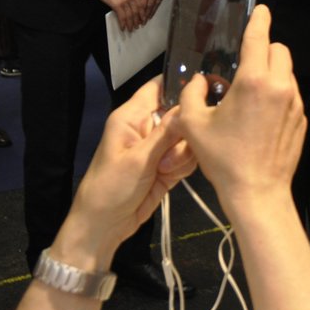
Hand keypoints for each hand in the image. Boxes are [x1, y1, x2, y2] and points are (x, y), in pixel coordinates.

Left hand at [57, 80, 195, 265]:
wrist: (104, 227)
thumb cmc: (111, 188)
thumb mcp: (138, 159)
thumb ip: (166, 132)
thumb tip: (189, 105)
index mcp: (132, 116)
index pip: (158, 86)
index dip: (180, 82)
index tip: (206, 87)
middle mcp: (147, 127)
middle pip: (181, 113)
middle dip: (185, 131)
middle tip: (173, 150)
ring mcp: (159, 148)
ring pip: (189, 137)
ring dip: (184, 153)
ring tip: (166, 169)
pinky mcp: (168, 166)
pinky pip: (188, 157)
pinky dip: (184, 166)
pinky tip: (171, 178)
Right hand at [97, 0, 142, 31]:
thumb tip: (128, 7)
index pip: (140, 5)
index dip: (142, 13)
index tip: (142, 19)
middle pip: (136, 11)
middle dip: (137, 20)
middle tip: (137, 26)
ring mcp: (124, 0)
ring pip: (130, 15)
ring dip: (130, 23)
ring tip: (130, 29)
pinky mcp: (117, 4)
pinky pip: (122, 16)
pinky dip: (123, 23)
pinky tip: (123, 27)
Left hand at [135, 0, 170, 20]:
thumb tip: (138, 2)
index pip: (143, 4)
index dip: (141, 13)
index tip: (140, 19)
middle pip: (151, 5)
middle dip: (147, 14)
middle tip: (144, 21)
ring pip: (158, 2)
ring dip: (153, 10)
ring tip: (150, 17)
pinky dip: (159, 2)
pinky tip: (156, 6)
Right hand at [172, 6, 305, 218]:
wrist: (258, 191)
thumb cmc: (224, 159)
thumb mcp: (194, 125)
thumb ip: (191, 95)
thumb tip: (198, 82)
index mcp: (254, 81)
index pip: (259, 38)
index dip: (259, 20)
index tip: (261, 10)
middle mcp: (280, 86)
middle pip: (279, 50)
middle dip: (264, 49)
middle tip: (245, 64)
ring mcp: (295, 102)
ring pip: (286, 72)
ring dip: (271, 73)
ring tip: (249, 94)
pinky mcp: (302, 118)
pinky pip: (291, 95)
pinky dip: (278, 95)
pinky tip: (260, 116)